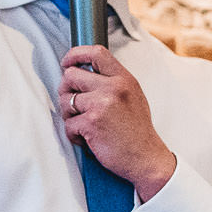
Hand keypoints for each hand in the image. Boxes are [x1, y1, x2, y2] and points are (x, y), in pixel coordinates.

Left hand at [59, 45, 177, 199]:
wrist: (147, 158)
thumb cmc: (137, 132)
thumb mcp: (132, 97)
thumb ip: (111, 82)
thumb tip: (84, 73)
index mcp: (124, 79)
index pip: (96, 52)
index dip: (75, 54)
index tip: (67, 63)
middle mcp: (114, 88)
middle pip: (70, 75)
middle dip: (67, 91)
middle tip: (77, 105)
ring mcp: (101, 104)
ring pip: (64, 100)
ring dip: (69, 115)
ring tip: (87, 124)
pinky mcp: (91, 123)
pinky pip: (68, 124)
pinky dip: (75, 135)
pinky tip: (89, 139)